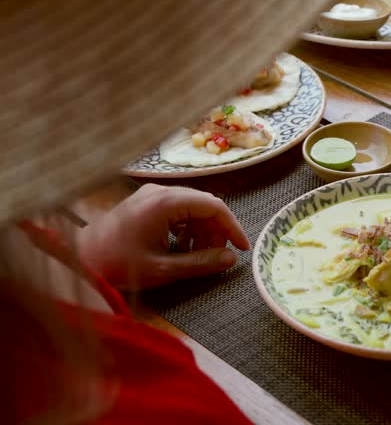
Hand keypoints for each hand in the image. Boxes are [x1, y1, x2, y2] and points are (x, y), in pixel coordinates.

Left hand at [77, 184, 249, 289]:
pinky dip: (188, 228)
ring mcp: (151, 195)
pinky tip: (181, 248)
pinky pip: (178, 210)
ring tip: (197, 256)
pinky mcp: (145, 203)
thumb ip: (200, 263)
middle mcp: (160, 192)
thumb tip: (231, 259)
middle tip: (217, 257)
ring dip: (202, 231)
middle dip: (217, 231)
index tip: (242, 249)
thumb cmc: (117, 266)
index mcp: (165, 203)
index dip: (232, 227)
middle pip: (205, 204)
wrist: (77, 261)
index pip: (214, 206)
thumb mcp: (163, 269)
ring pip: (193, 207)